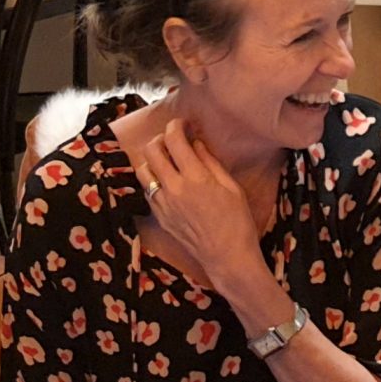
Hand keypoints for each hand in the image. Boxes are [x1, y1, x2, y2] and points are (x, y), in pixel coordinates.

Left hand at [142, 121, 273, 292]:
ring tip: (166, 161)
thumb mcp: (231, 187)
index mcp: (195, 178)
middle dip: (161, 138)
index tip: (183, 124)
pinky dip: (153, 180)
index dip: (176, 126)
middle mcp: (174, 188)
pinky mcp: (159, 216)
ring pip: (143, 169)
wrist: (227, 256)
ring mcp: (163, 203)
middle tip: (173, 140)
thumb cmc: (237, 222)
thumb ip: (210, 162)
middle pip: (151, 150)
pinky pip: (147, 190)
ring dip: (153, 159)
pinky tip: (167, 182)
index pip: (174, 140)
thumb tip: (196, 144)